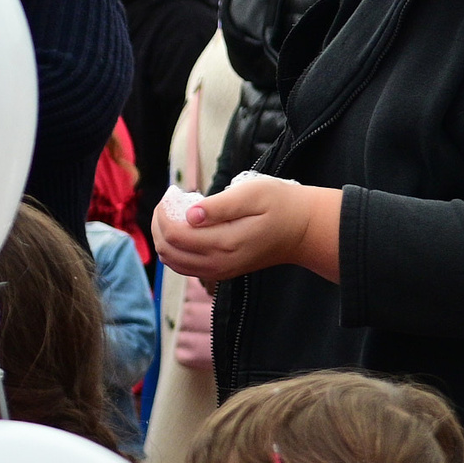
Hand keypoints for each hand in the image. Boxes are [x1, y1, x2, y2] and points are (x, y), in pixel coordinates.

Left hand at [153, 176, 342, 284]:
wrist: (304, 231)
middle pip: (167, 250)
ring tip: (175, 212)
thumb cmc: (281, 204)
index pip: (173, 234)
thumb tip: (189, 215)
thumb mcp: (253, 194)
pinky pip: (185, 266)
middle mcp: (219, 263)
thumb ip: (220, 206)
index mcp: (225, 242)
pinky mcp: (221, 272)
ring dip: (164, 237)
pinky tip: (186, 228)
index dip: (163, 212)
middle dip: (159, 223)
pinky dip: (175, 248)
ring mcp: (219, 271)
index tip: (173, 191)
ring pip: (172, 261)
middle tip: (169, 201)